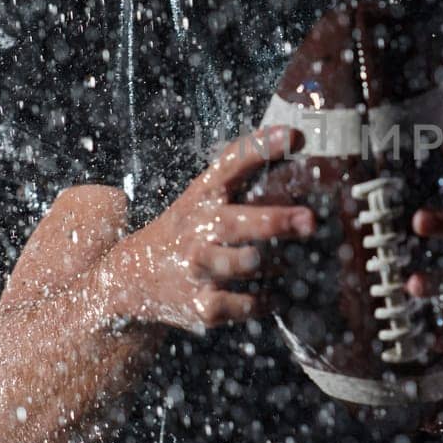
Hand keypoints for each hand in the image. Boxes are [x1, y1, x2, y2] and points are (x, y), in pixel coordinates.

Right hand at [112, 126, 314, 335]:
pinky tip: (278, 296)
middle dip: (274, 221)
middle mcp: (198, 228)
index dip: (262, 148)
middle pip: (235, 222)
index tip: (296, 136)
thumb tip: (296, 136)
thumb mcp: (205, 194)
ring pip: (238, 264)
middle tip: (309, 220)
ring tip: (293, 263)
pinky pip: (240, 304)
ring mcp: (197, 267)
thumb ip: (243, 167)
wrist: (132, 279)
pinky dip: (264, 301)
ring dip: (273, 264)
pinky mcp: (200, 305)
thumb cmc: (189, 228)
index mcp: (204, 196)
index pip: (231, 164)